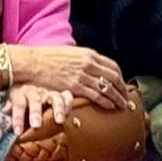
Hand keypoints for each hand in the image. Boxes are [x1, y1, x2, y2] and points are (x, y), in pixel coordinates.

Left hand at [3, 83, 71, 134]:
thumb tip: (1, 124)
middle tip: (36, 125)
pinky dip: (69, 103)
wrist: (27, 86)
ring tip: (59, 121)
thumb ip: (7, 113)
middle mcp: (35, 91)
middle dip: (36, 112)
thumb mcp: (9, 104)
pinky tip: (68, 112)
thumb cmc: (19, 101)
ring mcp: (48, 92)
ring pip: (54, 97)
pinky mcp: (59, 94)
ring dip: (57, 109)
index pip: (18, 104)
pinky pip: (66, 96)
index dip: (17, 118)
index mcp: (20, 93)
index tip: (17, 132)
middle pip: (35, 100)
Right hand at [5, 45, 125, 105]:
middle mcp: (89, 64)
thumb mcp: (71, 54)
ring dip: (117, 98)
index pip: (113, 66)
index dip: (121, 78)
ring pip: (107, 88)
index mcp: (89, 54)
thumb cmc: (49, 58)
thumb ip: (84, 60)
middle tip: (127, 99)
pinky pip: (95, 95)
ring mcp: (82, 75)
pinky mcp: (75, 86)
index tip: (123, 86)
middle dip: (123, 90)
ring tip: (122, 106)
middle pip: (114, 77)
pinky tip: (110, 107)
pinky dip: (105, 102)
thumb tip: (93, 68)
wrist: (33, 62)